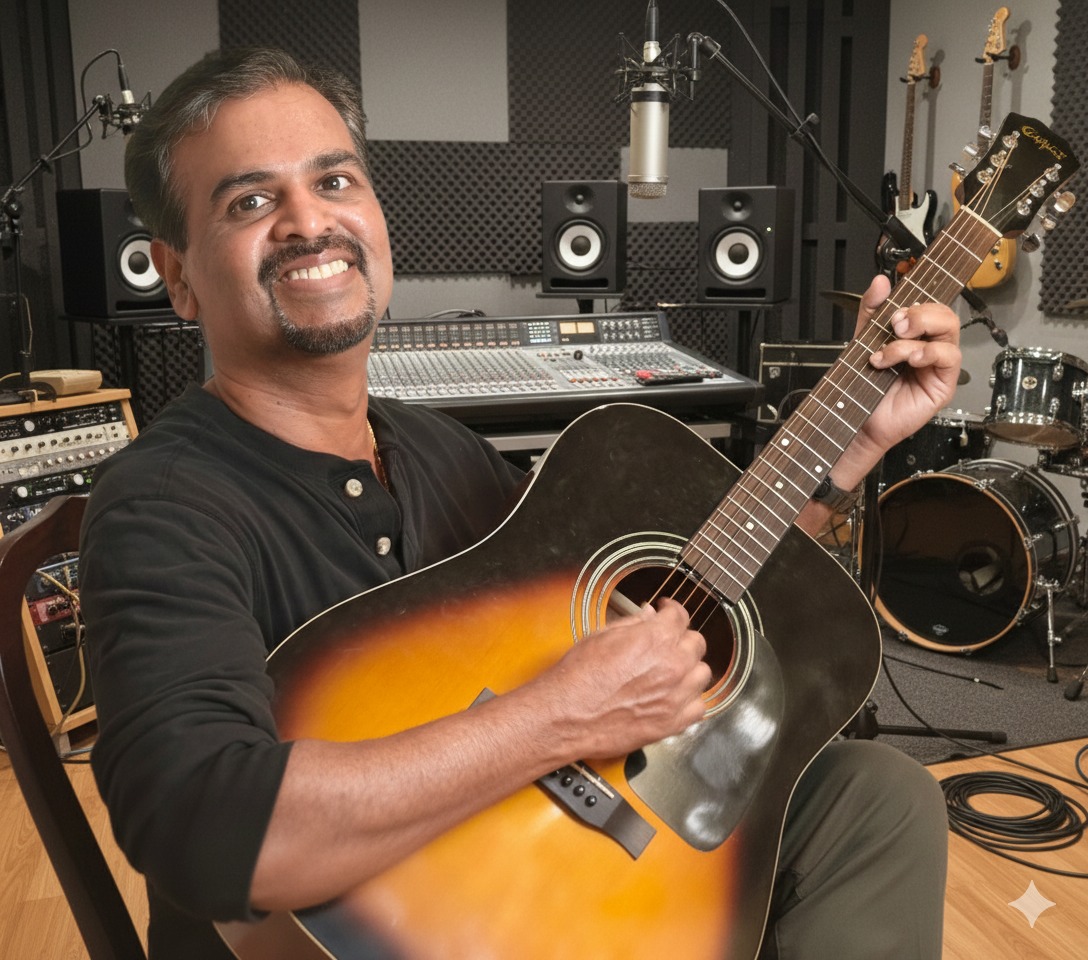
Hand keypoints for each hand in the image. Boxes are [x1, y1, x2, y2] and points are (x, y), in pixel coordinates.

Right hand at [528, 598, 710, 759]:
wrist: (567, 715)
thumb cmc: (578, 677)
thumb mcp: (602, 636)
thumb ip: (633, 623)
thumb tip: (649, 615)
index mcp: (656, 638)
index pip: (680, 615)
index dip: (672, 610)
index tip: (667, 612)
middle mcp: (673, 665)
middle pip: (696, 643)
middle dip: (681, 639)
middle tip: (667, 643)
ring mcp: (676, 696)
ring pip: (702, 674)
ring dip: (690, 669)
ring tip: (672, 671)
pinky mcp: (673, 722)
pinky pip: (699, 707)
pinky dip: (691, 700)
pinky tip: (676, 697)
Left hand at [836, 274, 961, 483]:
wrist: (857, 420)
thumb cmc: (863, 386)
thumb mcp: (863, 341)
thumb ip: (872, 312)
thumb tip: (881, 282)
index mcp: (913, 334)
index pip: (926, 304)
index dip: (916, 299)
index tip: (894, 306)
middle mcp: (929, 346)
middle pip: (943, 312)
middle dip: (918, 313)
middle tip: (894, 325)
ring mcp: (938, 364)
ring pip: (949, 330)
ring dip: (915, 337)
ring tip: (889, 352)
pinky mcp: (943, 383)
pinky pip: (950, 357)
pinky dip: (929, 353)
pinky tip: (911, 359)